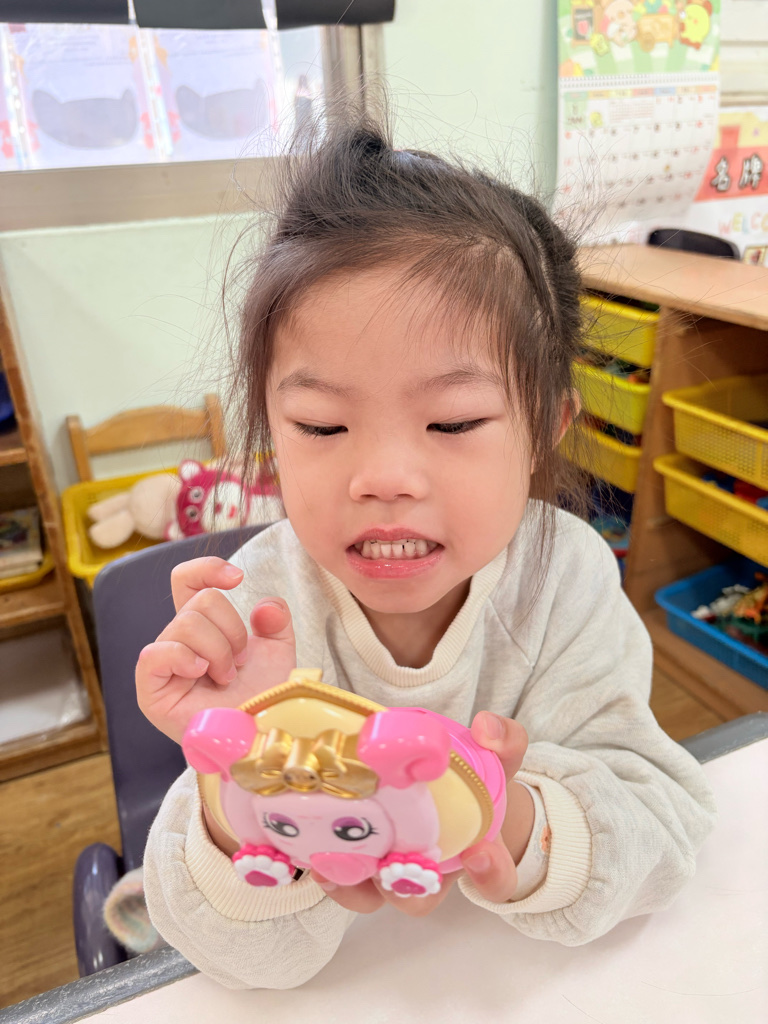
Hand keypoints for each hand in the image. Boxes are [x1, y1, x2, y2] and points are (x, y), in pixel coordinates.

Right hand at [136, 556, 296, 743]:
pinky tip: (202, 674)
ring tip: (226, 678)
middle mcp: (178, 641)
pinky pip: (157, 652)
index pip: (187, 581)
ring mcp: (161, 664)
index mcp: (202, 628)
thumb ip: (275, 620)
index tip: (237, 578)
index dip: (207, 570)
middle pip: (198, 600)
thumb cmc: (265, 698)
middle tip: (239, 663)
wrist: (259, 737)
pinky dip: (186, 658)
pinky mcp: (150, 689)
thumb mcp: (278, 651)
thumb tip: (264, 604)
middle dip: (231, 630)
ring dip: (219, 651)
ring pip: (187, 623)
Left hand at [311, 711, 533, 914]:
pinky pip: (336, 876)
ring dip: (350, 886)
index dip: (490, 873)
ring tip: (330, 863)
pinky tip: (298, 847)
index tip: (479, 852)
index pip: (494, 879)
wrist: (436, 787)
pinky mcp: (352, 859)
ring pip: (370, 896)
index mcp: (473, 852)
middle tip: (390, 868)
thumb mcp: (492, 757)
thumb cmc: (466, 780)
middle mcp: (429, 871)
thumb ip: (501, 741)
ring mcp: (388, 869)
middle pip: (418, 900)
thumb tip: (485, 728)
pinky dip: (318, 866)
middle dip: (405, 890)